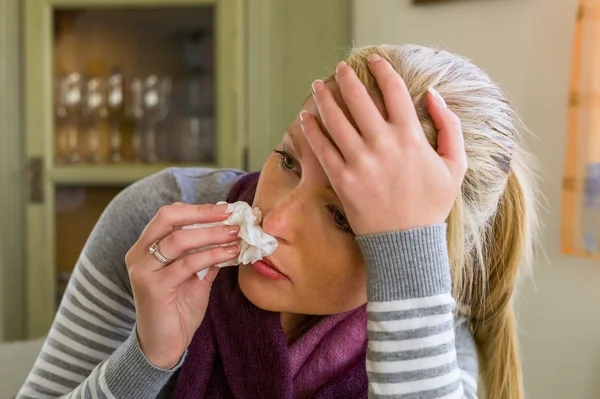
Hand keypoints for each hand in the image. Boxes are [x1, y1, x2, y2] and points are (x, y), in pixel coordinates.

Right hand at [125, 203, 239, 368]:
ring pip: (179, 240)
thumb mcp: (196, 276)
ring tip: (235, 234)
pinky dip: (212, 255)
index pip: (169, 215)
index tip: (226, 208)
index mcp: (146, 247)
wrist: (165, 345)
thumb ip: (206, 254)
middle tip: (230, 215)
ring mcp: (143, 271)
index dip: (198, 209)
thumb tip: (231, 232)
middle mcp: (139, 254)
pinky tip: (230, 254)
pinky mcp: (153, 288)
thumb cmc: (179, 309)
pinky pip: (187, 264)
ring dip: (212, 234)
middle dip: (202, 213)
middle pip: (167, 218)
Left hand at [300, 55, 466, 235]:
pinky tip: (307, 116)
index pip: (393, 90)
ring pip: (336, 119)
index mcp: (410, 137)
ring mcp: (360, 162)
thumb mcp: (454, 165)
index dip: (382, 70)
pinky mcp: (342, 179)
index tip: (373, 60)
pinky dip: (312, 129)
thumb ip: (449, 126)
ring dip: (325, 97)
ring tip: (318, 85)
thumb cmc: (431, 204)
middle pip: (359, 98)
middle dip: (347, 77)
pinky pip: (322, 148)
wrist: (407, 244)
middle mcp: (383, 144)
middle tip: (340, 68)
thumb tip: (433, 94)